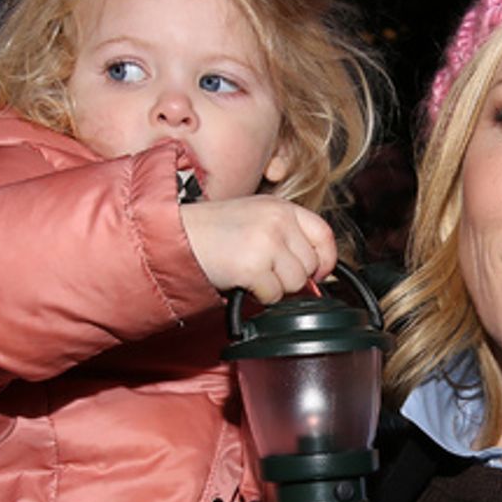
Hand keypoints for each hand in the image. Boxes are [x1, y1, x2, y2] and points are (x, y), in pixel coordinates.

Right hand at [181, 195, 335, 300]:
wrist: (176, 236)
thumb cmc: (211, 232)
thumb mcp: (256, 220)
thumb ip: (287, 237)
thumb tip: (319, 272)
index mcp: (281, 206)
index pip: (324, 234)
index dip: (325, 259)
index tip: (318, 272)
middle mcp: (278, 220)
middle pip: (310, 265)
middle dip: (290, 277)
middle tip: (263, 270)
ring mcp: (267, 241)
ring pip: (295, 283)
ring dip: (274, 287)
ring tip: (249, 272)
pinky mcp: (254, 265)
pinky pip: (273, 295)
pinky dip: (258, 295)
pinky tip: (241, 280)